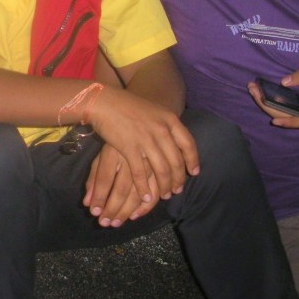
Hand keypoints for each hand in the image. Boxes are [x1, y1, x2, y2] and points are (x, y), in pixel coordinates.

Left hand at [84, 145, 162, 226]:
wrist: (141, 122)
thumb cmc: (117, 143)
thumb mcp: (103, 155)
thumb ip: (94, 178)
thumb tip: (87, 203)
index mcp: (112, 152)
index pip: (104, 178)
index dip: (99, 197)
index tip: (95, 213)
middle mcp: (130, 158)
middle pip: (122, 188)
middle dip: (113, 209)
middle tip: (105, 223)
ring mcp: (147, 163)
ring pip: (139, 192)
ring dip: (128, 211)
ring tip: (117, 223)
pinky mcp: (160, 168)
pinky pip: (155, 191)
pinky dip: (147, 206)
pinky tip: (136, 215)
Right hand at [85, 86, 198, 215]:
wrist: (105, 101)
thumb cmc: (126, 105)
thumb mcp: (153, 111)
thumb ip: (164, 125)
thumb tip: (175, 140)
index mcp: (169, 119)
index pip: (188, 144)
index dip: (192, 160)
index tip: (193, 172)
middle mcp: (161, 130)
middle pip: (176, 161)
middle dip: (178, 179)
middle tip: (177, 190)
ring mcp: (146, 140)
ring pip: (162, 170)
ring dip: (164, 187)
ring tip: (164, 196)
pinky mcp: (129, 149)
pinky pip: (141, 174)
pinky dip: (145, 188)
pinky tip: (146, 197)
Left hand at [247, 69, 298, 127]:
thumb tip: (283, 82)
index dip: (287, 122)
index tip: (273, 121)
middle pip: (283, 116)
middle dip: (264, 104)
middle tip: (251, 88)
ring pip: (282, 114)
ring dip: (266, 103)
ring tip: (254, 89)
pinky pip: (284, 111)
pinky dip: (273, 103)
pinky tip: (264, 94)